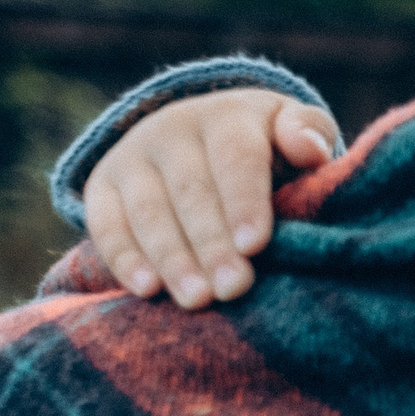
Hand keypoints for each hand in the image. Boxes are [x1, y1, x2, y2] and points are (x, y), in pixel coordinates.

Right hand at [85, 89, 338, 308]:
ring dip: (172, 259)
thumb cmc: (270, 149)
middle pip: (191, 190)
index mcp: (226, 116)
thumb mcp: (294, 131)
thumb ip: (308, 133)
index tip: (254, 245)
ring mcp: (132, 156)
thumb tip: (310, 148)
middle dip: (212, 243)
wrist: (206, 137)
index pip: (235, 156)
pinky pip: (106, 223)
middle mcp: (172, 130)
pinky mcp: (103, 186)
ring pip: (149, 211)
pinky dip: (124, 258)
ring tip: (197, 300)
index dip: (244, 201)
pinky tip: (147, 290)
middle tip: (233, 288)